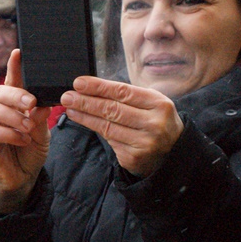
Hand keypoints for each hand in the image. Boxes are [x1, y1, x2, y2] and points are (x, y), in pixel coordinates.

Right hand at [0, 50, 51, 212]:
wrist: (22, 178)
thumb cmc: (30, 150)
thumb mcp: (42, 133)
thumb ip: (41, 118)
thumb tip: (43, 104)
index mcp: (13, 105)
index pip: (12, 82)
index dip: (14, 67)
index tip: (19, 52)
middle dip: (14, 95)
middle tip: (30, 103)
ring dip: (13, 116)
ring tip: (28, 127)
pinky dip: (10, 134)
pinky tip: (23, 139)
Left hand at [60, 76, 182, 177]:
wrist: (173, 151)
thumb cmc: (156, 119)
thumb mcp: (151, 103)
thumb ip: (127, 96)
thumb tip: (92, 88)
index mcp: (159, 104)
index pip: (123, 93)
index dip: (98, 87)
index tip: (79, 83)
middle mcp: (154, 124)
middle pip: (112, 110)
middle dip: (86, 102)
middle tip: (67, 96)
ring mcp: (144, 143)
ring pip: (107, 127)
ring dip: (85, 117)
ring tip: (71, 108)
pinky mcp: (134, 158)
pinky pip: (110, 141)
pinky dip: (97, 130)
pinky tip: (86, 122)